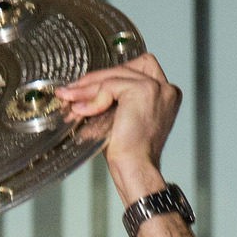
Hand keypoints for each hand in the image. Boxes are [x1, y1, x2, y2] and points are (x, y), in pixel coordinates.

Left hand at [56, 54, 181, 205]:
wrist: (134, 168)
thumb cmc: (128, 153)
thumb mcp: (121, 118)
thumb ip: (114, 100)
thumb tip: (86, 90)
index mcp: (165, 94)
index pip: (136, 70)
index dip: (111, 76)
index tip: (87, 86)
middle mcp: (165, 88)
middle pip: (125, 68)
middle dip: (97, 79)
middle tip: (73, 90)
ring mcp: (156, 87)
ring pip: (115, 75)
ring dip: (89, 87)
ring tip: (71, 99)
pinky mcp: (142, 90)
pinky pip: (110, 85)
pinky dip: (95, 98)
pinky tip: (84, 110)